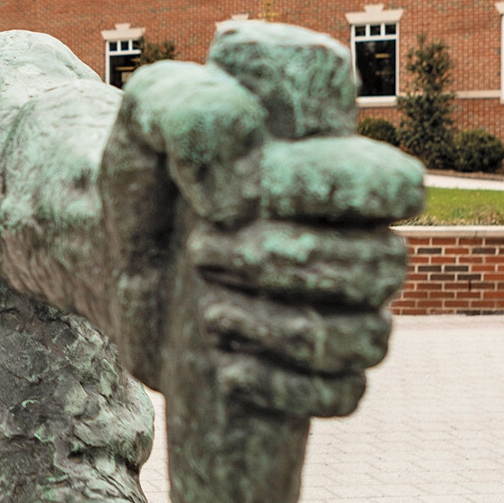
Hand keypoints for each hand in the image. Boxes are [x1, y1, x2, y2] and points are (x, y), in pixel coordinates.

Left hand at [100, 23, 424, 502]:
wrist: (104, 253)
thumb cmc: (143, 176)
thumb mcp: (146, 118)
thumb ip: (189, 107)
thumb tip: (243, 173)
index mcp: (335, 176)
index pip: (399, 186)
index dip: (345, 192)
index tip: (253, 192)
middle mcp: (352, 244)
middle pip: (382, 266)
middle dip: (287, 263)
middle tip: (201, 252)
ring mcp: (336, 312)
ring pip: (367, 337)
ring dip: (283, 330)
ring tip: (208, 313)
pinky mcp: (308, 373)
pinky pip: (345, 395)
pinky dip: (288, 389)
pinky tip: (228, 370)